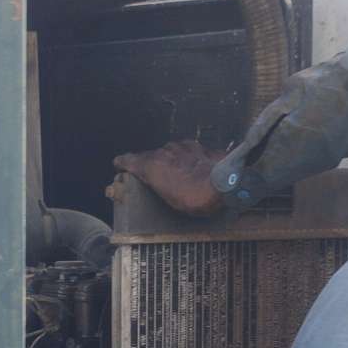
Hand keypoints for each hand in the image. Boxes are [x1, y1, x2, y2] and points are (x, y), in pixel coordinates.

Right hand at [113, 138, 229, 216]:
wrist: (227, 181)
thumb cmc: (196, 196)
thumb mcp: (171, 201)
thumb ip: (158, 187)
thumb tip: (152, 182)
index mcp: (151, 164)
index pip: (128, 160)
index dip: (123, 164)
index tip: (119, 167)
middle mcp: (164, 150)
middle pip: (150, 157)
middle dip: (150, 166)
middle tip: (153, 180)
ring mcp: (183, 146)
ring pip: (169, 153)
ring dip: (170, 163)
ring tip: (175, 177)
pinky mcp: (199, 146)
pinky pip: (186, 153)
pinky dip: (186, 160)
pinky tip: (192, 170)